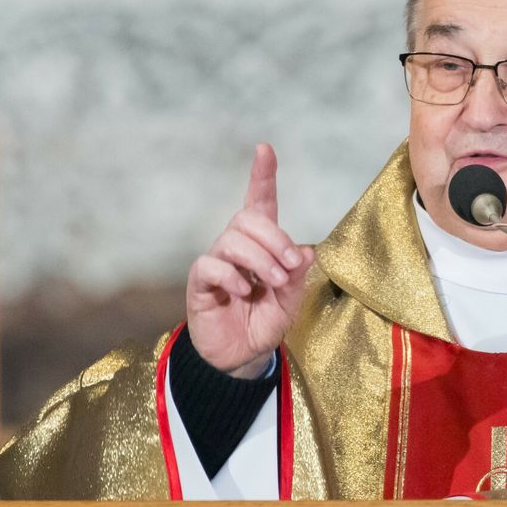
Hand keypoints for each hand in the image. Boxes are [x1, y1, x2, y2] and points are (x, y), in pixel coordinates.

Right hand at [185, 143, 315, 378]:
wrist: (241, 356)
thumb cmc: (264, 322)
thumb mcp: (290, 301)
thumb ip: (297, 277)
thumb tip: (306, 251)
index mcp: (261, 244)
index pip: (259, 202)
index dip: (262, 175)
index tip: (264, 149)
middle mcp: (236, 246)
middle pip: (248, 218)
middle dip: (275, 239)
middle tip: (291, 266)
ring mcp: (216, 262)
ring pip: (233, 240)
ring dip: (260, 260)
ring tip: (273, 284)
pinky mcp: (201, 282)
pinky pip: (212, 265)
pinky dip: (233, 277)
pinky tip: (244, 292)